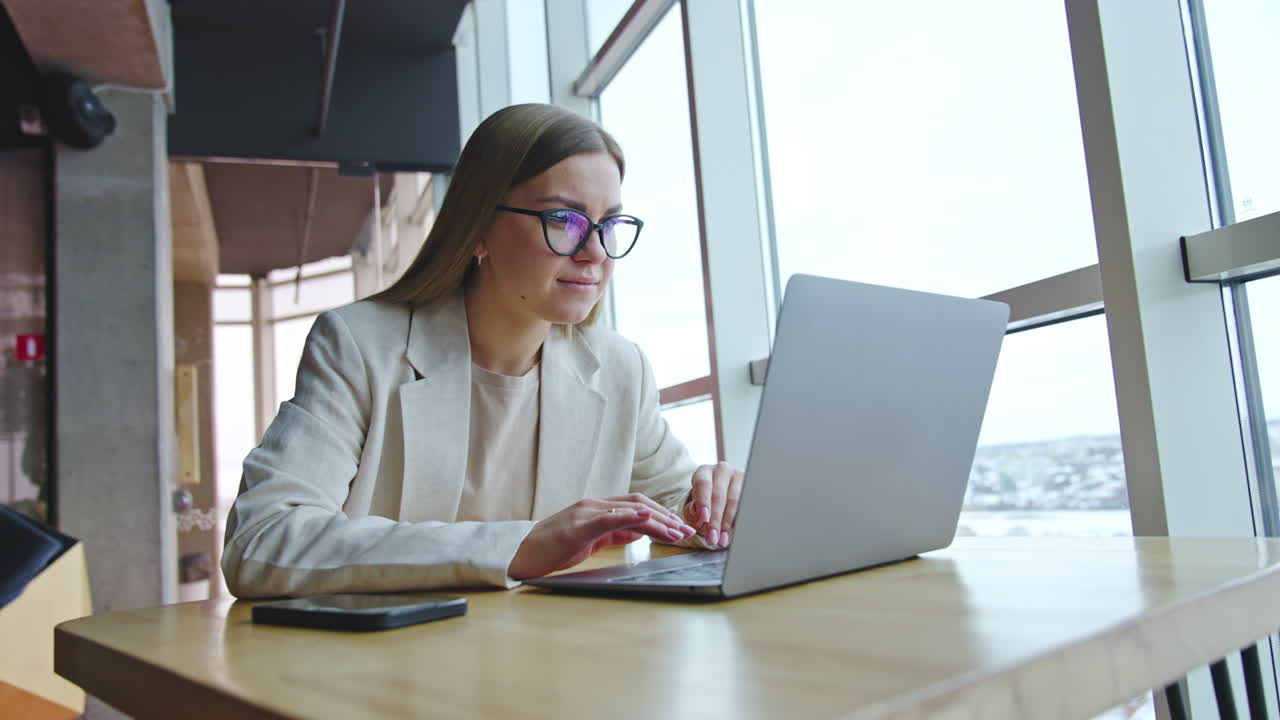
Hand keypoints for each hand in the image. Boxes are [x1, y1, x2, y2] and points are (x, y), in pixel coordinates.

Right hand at [508, 494, 696, 579]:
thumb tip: (641, 530)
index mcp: (598, 509)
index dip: (662, 515)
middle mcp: (594, 505)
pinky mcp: (578, 527)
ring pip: (630, 510)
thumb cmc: (553, 549)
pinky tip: (648, 520)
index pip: (637, 505)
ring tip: (676, 532)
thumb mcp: (591, 540)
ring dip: (658, 521)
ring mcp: (586, 513)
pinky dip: (631, 518)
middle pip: (639, 504)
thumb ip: (614, 532)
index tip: (681, 528)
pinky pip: (609, 518)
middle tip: (687, 531)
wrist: (522, 555)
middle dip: (666, 517)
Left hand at [682, 462, 743, 547]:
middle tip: (713, 538)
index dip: (703, 502)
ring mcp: (739, 476)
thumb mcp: (695, 502)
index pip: (703, 485)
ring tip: (723, 540)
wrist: (721, 491)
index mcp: (704, 471)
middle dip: (716, 520)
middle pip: (719, 495)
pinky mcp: (750, 486)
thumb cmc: (705, 499)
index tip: (704, 519)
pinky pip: (745, 506)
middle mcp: (722, 470)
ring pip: (735, 501)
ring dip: (728, 524)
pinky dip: (739, 522)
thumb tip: (697, 513)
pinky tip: (734, 533)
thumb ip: (692, 509)